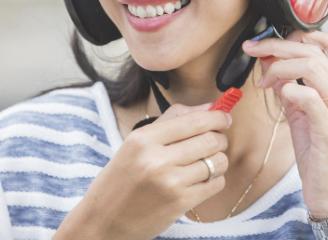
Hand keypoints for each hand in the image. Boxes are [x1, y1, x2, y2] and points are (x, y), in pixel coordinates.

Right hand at [54, 103, 230, 239]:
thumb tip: (209, 107)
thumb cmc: (122, 179)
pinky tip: (201, 180)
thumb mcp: (135, 143)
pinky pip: (216, 184)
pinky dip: (215, 180)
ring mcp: (170, 183)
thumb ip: (171, 120)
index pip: (194, 120)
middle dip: (220, 138)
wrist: (104, 221)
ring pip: (217, 162)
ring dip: (219, 160)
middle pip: (210, 139)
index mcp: (144, 139)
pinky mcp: (180, 204)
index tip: (223, 118)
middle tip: (217, 140)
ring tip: (208, 162)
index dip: (217, 117)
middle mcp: (156, 159)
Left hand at [243, 31, 327, 219]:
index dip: (297, 34)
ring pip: (311, 66)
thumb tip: (268, 60)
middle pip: (314, 50)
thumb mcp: (303, 114)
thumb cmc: (321, 154)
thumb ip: (289, 85)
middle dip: (277, 45)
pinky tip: (277, 93)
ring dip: (278, 66)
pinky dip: (288, 88)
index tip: (269, 40)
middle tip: (253, 49)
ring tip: (263, 80)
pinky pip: (308, 96)